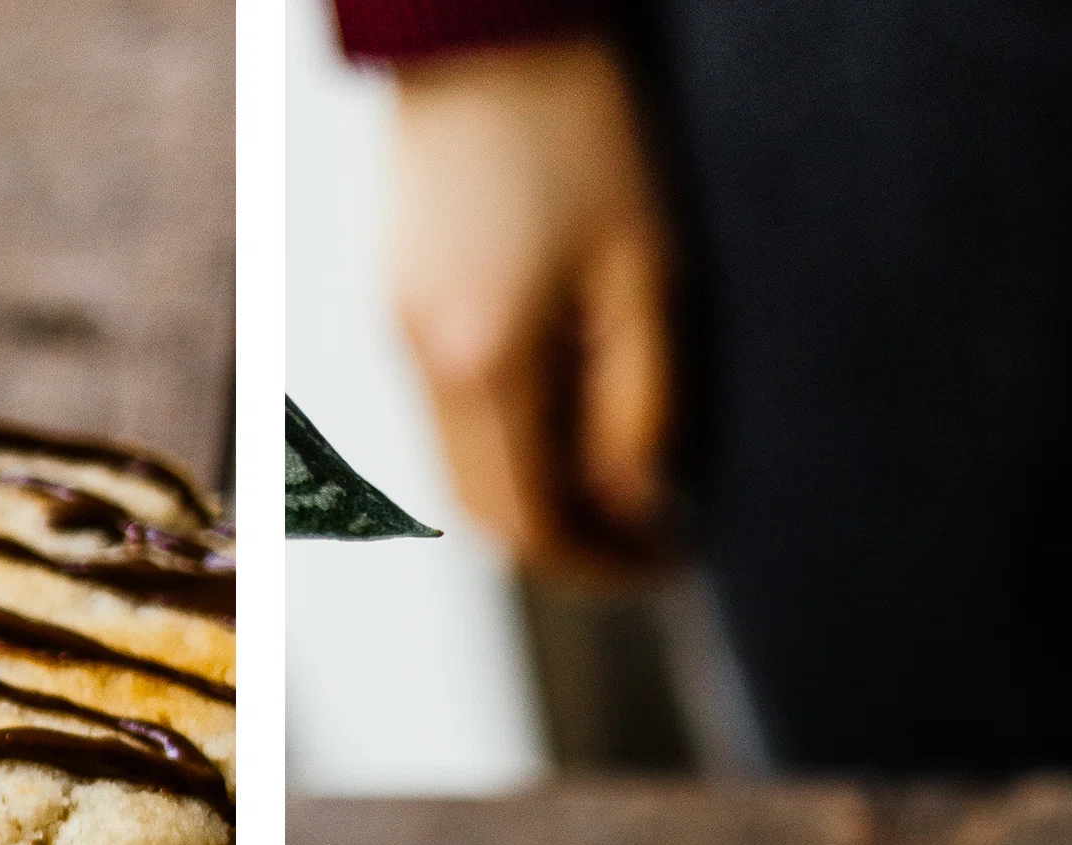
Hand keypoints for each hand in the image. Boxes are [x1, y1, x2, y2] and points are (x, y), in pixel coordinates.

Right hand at [387, 39, 671, 577]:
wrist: (491, 30)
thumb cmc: (588, 136)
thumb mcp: (650, 278)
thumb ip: (644, 409)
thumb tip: (637, 507)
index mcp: (487, 367)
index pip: (536, 525)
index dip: (607, 564)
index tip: (672, 561)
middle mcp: (425, 366)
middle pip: (486, 517)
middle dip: (569, 546)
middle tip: (649, 539)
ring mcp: (400, 335)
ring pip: (461, 471)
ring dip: (537, 496)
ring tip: (620, 480)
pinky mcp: (399, 304)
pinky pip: (448, 416)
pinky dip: (507, 444)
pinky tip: (568, 413)